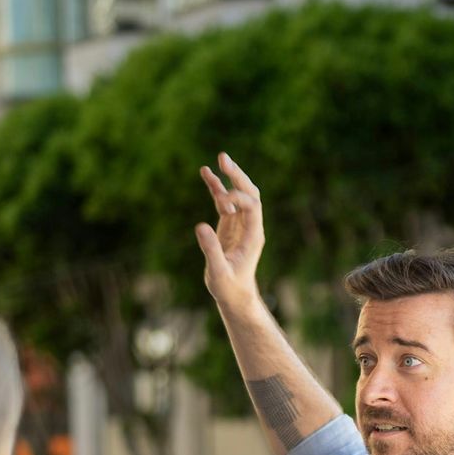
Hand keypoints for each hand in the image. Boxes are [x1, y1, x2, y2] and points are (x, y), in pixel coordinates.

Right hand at [196, 152, 264, 314]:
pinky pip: (224, 202)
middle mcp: (250, 226)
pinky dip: (216, 188)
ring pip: (238, 194)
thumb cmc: (229, 287)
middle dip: (237, 176)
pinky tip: (206, 173)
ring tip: (218, 159)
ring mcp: (240, 224)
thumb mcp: (218, 272)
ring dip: (229, 177)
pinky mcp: (229, 225)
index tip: (222, 202)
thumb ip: (210, 250)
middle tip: (223, 159)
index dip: (238, 198)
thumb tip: (200, 226)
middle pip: (249, 193)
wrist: (234, 295)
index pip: (252, 207)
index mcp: (253, 235)